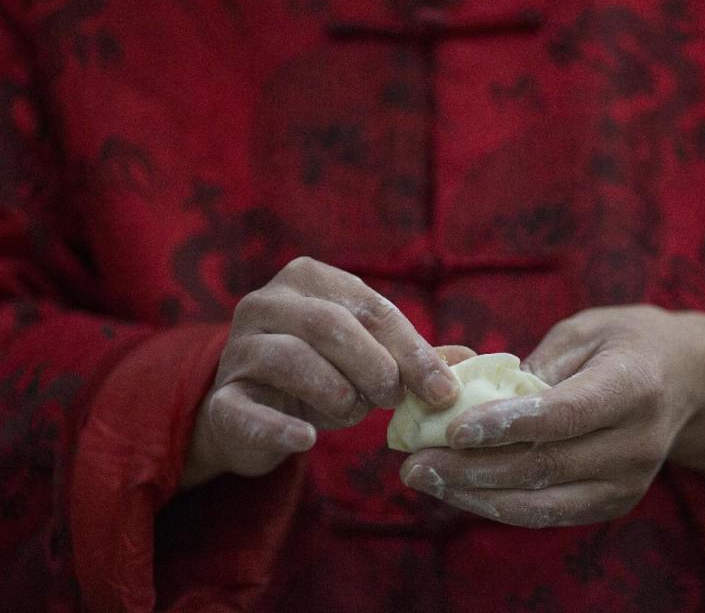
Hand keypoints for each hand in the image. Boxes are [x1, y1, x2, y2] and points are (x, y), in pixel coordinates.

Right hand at [180, 257, 464, 488]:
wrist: (250, 414)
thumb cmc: (320, 375)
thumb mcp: (368, 357)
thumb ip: (413, 356)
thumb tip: (470, 360)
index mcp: (310, 279)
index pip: (371, 307)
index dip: (412, 351)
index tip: (443, 391)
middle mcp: (267, 302)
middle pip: (330, 324)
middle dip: (375, 367)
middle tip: (395, 400)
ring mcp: (238, 348)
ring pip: (292, 360)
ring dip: (337, 394)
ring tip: (352, 412)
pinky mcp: (220, 399)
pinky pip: (248, 410)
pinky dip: (281, 427)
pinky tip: (307, 439)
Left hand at [399, 305, 704, 527]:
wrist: (682, 379)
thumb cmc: (621, 344)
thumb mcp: (582, 333)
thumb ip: (532, 367)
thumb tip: (466, 399)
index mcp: (633, 386)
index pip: (565, 415)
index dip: (507, 425)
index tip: (453, 429)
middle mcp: (638, 442)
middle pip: (545, 465)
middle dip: (472, 468)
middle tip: (414, 463)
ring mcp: (630, 481)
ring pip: (541, 501)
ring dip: (475, 495)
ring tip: (424, 479)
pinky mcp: (615, 503)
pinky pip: (549, 514)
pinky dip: (499, 505)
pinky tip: (459, 490)